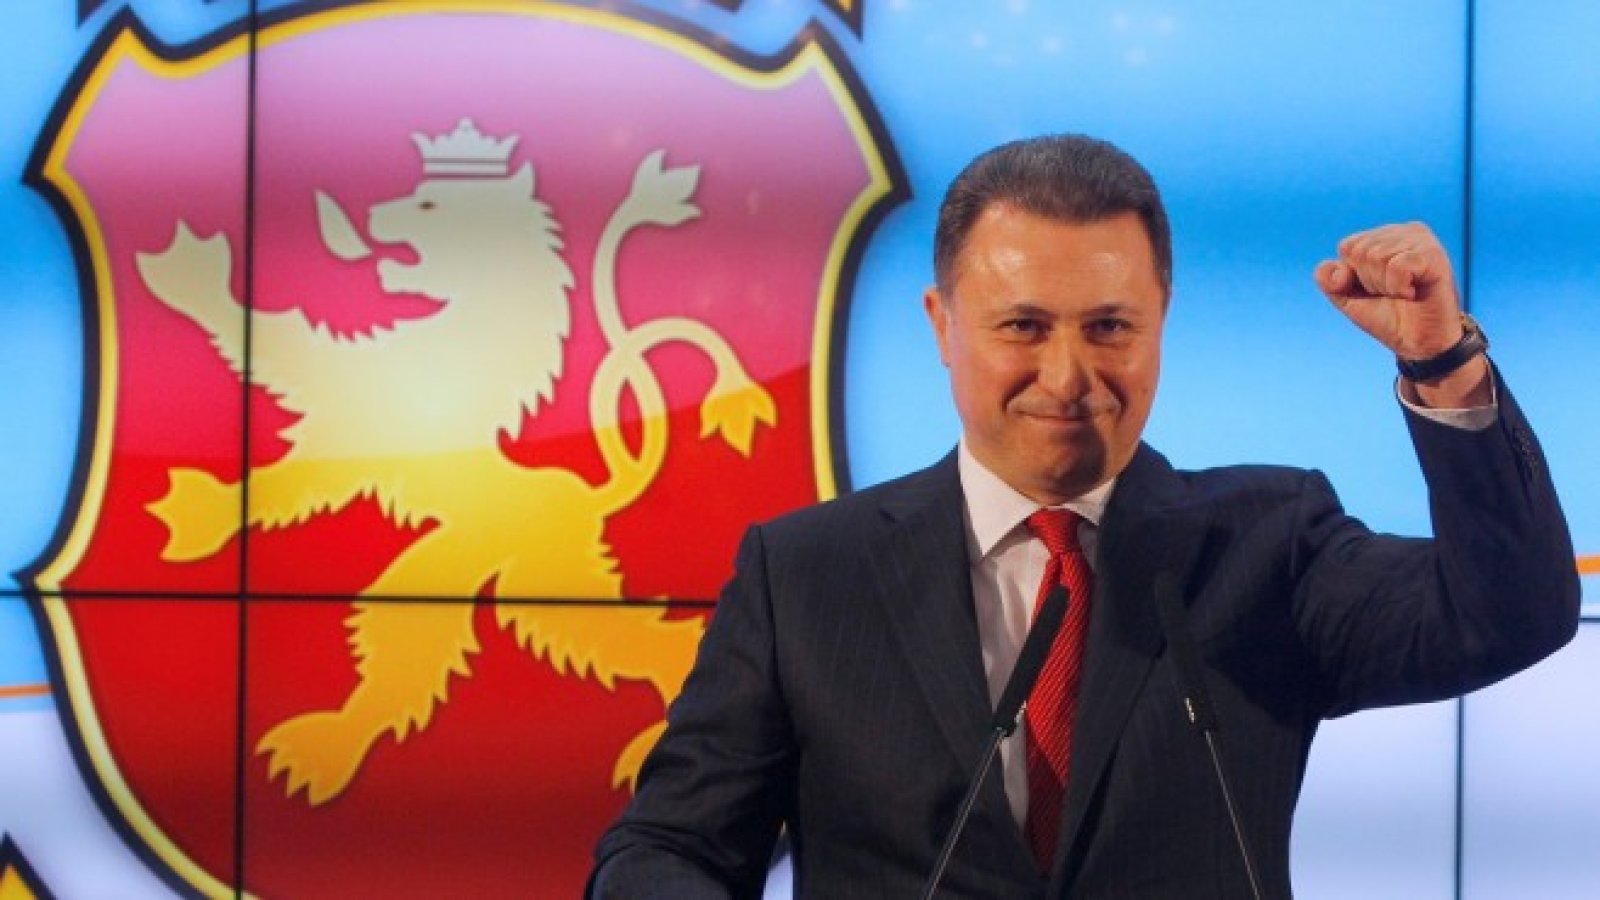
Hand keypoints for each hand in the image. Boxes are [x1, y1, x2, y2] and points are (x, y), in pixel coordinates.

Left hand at [1312, 221, 1462, 358]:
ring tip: (1404, 292)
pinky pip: (1397, 266)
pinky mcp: (1434, 254)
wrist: (1419, 343)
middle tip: (1393, 293)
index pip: (1347, 246)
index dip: (1354, 276)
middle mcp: (1405, 230)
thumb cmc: (1388, 317)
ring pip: (1376, 257)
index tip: (1376, 289)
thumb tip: (1335, 270)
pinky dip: (1398, 287)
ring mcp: (1421, 239)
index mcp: (1384, 236)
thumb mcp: (1348, 298)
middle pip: (1360, 251)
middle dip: (1370, 282)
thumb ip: (1329, 280)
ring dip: (1385, 286)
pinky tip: (1413, 292)